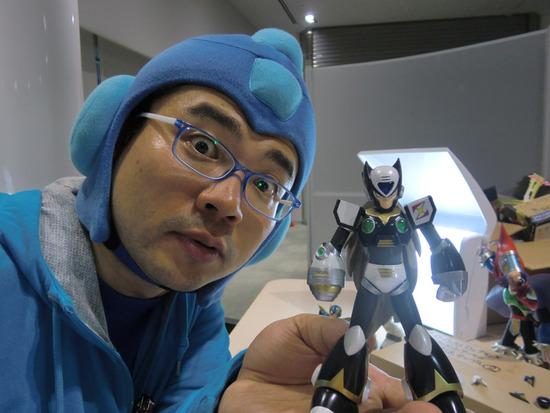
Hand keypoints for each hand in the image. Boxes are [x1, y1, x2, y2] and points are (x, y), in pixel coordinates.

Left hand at [219, 314, 440, 412]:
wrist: (244, 385)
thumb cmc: (277, 356)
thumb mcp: (300, 330)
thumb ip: (328, 329)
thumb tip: (366, 335)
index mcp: (357, 379)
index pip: (392, 390)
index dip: (409, 391)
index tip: (427, 392)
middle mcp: (354, 405)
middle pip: (388, 410)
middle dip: (412, 411)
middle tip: (429, 410)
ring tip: (420, 412)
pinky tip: (366, 411)